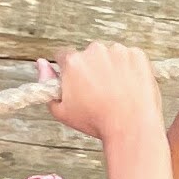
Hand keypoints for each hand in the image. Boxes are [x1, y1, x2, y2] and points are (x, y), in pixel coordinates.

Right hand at [41, 41, 164, 155]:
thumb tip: (41, 63)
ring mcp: (118, 51)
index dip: (70, 70)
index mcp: (73, 62)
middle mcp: (94, 50)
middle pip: (89, 55)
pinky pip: (131, 58)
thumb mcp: (62, 111)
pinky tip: (130, 87)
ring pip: (111, 55)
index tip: (78, 82)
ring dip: (112, 67)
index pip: (65, 56)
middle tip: (101, 92)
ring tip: (117, 92)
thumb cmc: (96, 122)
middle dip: (92, 69)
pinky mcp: (138, 55)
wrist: (131, 128)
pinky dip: (131, 69)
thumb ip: (46, 83)